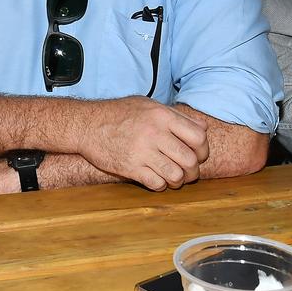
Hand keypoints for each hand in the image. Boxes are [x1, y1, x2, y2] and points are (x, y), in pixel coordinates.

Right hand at [80, 96, 208, 190]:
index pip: (198, 137)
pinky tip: (156, 179)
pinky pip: (157, 184)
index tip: (198, 155)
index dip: (203, 150)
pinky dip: (161, 185)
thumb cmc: (119, 114)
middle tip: (188, 172)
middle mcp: (155, 133)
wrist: (87, 125)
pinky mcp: (130, 168)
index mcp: (162, 116)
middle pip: (190, 160)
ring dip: (178, 180)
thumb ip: (176, 116)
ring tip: (173, 177)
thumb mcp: (149, 105)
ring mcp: (142, 151)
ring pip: (176, 175)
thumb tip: (203, 127)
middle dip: (194, 171)